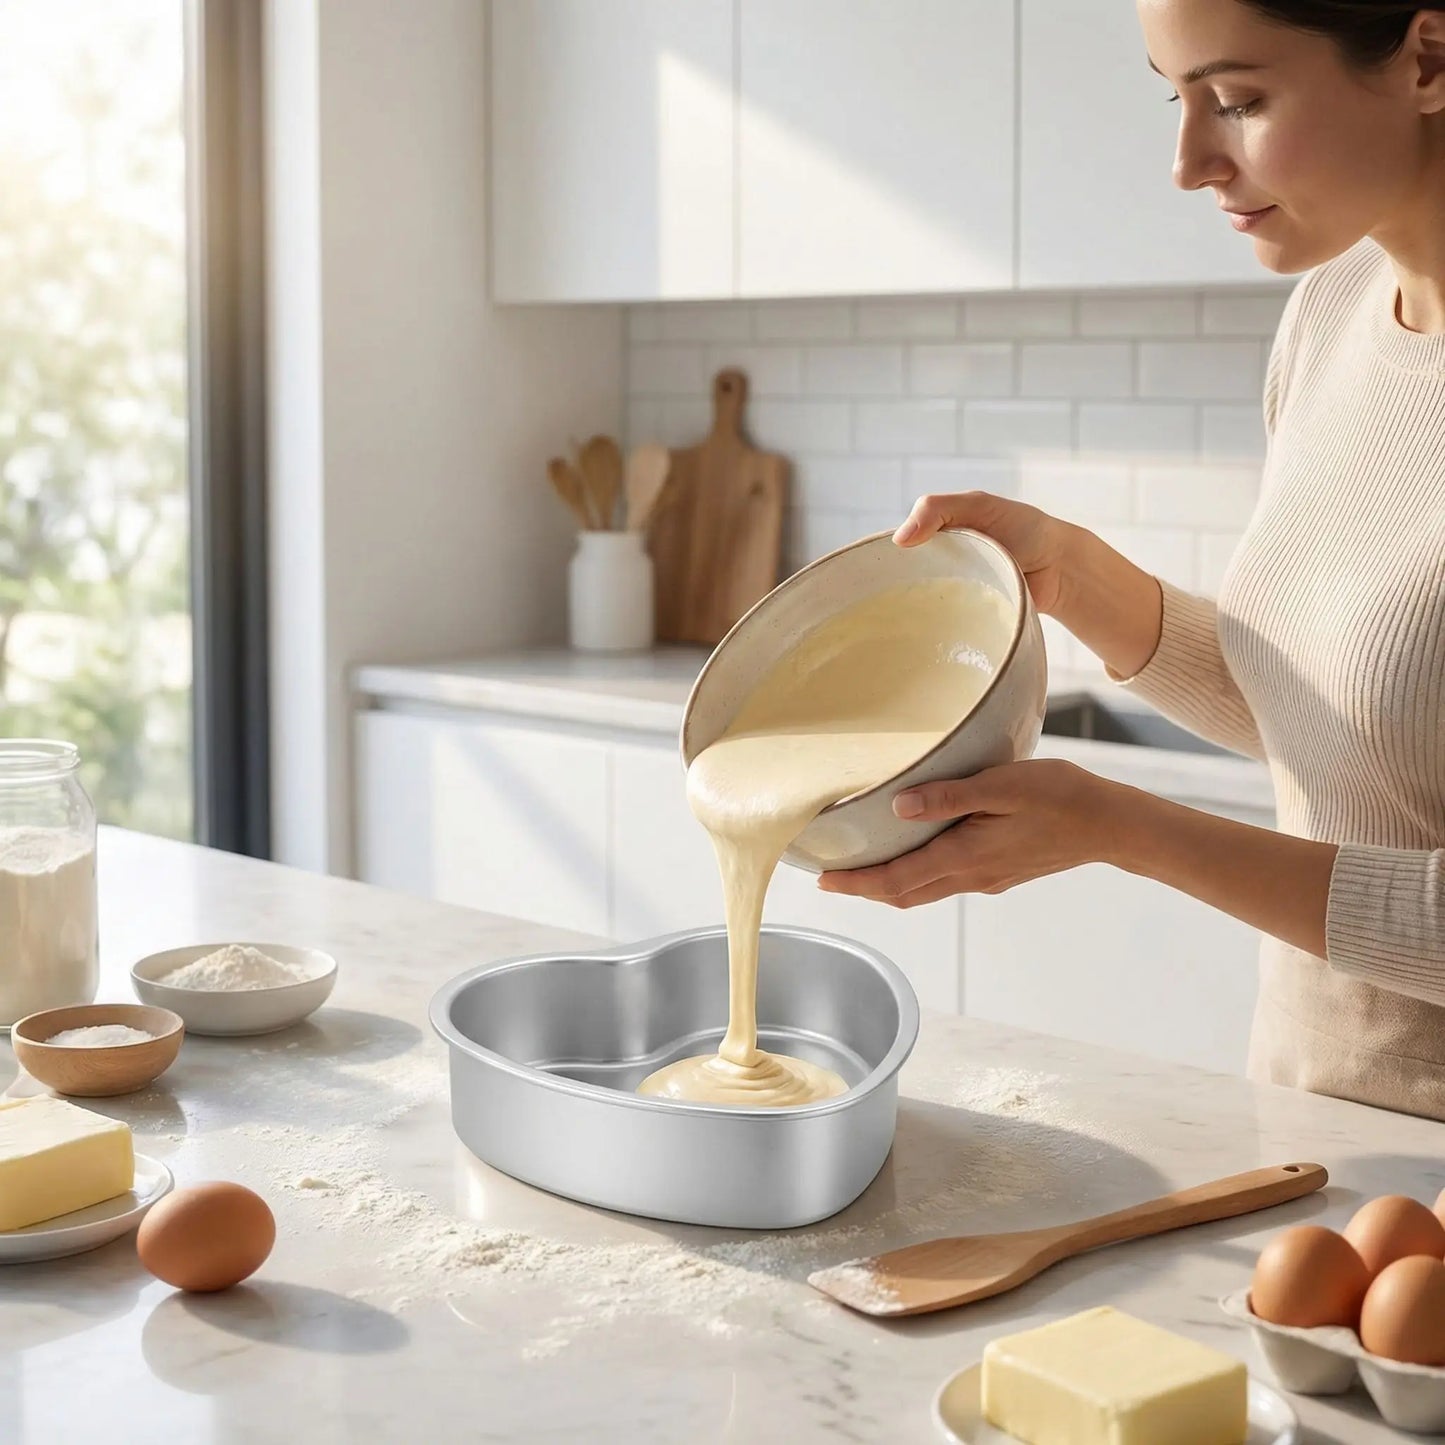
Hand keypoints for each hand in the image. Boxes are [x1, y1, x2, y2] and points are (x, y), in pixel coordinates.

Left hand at [817, 760, 1128, 907]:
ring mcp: (987, 879)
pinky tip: (915, 854)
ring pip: (925, 891)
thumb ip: (949, 797)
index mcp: (966, 857)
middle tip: (831, 877)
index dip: (857, 883)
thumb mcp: (1003, 785)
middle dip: (865, 888)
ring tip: (863, 867)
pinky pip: (946, 881)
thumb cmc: (1060, 796)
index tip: (823, 880)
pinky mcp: (1000, 873)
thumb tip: (898, 806)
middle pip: (904, 894)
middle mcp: (972, 876)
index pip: (897, 880)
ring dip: (890, 884)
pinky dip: (918, 875)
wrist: (1110, 824)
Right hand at [897, 490, 1163, 677]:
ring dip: (912, 613)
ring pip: (920, 606)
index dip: (882, 561)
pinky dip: (934, 630)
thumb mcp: (978, 506)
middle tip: (878, 605)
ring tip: (897, 624)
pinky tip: (922, 637)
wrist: (1061, 569)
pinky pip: (943, 626)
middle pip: (903, 581)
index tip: (870, 574)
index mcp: (938, 536)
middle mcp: (941, 565)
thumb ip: (938, 510)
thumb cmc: (1024, 529)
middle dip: (890, 592)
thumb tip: (899, 540)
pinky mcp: (967, 618)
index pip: (897, 550)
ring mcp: (954, 593)